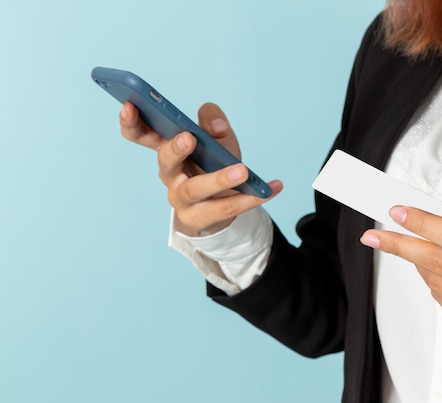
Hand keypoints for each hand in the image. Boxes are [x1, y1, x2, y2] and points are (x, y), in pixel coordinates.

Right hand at [119, 102, 282, 235]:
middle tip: (189, 137)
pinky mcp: (198, 219)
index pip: (142, 135)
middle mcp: (170, 174)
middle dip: (175, 149)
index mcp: (167, 149)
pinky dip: (251, 198)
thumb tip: (216, 124)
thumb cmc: (213, 165)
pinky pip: (224, 208)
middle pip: (166, 162)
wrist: (219, 206)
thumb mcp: (217, 141)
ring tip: (243, 170)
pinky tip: (274, 187)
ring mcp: (181, 199)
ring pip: (196, 189)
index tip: (129, 105)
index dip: (131, 122)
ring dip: (219, 179)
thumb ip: (215, 124)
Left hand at [360, 206, 441, 344]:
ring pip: (433, 281)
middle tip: (375, 236)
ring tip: (428, 252)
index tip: (399, 214)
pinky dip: (436, 283)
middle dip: (399, 246)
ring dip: (420, 264)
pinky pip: (440, 299)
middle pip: (436, 262)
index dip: (423, 225)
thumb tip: (422, 227)